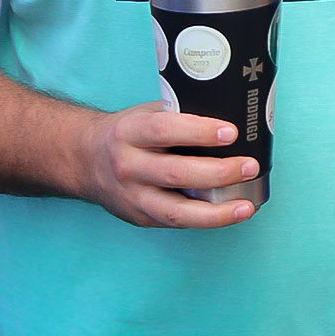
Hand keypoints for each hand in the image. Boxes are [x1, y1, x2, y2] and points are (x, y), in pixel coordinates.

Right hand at [79, 101, 259, 228]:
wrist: (85, 160)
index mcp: (129, 132)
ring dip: (217, 212)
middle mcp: (127, 166)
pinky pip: (176, 222)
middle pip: (176, 173)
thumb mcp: (147, 114)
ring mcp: (132, 196)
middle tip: (249, 166)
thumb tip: (233, 113)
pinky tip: (231, 214)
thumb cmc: (129, 133)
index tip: (231, 132)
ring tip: (246, 206)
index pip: (165, 131)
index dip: (199, 132)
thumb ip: (181, 115)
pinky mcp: (139, 217)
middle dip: (218, 172)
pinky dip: (207, 220)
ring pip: (176, 211)